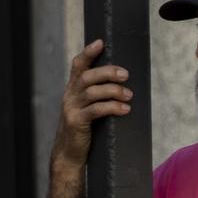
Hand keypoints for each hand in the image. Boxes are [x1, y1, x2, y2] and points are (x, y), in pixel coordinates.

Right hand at [53, 41, 132, 163]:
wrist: (69, 154)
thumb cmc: (84, 129)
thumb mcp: (87, 108)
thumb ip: (97, 95)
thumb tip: (123, 83)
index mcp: (73, 88)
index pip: (78, 65)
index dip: (88, 52)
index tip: (101, 42)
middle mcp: (70, 95)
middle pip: (88, 76)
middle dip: (108, 72)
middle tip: (126, 75)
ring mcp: (71, 108)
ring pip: (92, 92)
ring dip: (113, 91)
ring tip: (129, 95)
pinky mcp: (76, 122)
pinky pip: (95, 110)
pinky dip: (112, 107)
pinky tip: (124, 109)